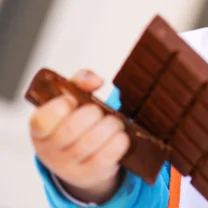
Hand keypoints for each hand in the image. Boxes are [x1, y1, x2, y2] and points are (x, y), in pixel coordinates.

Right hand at [29, 70, 129, 202]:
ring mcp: (68, 166)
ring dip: (110, 126)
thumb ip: (78, 82)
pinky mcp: (89, 175)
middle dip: (93, 114)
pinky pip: (107, 157)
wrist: (82, 163)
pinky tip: (121, 137)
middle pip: (72, 129)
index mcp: (40, 131)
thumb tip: (95, 80)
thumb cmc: (75, 126)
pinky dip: (119, 142)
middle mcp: (50, 151)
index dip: (61, 106)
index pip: (42, 119)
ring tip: (114, 123)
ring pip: (91, 142)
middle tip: (100, 111)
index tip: (73, 100)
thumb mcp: (70, 102)